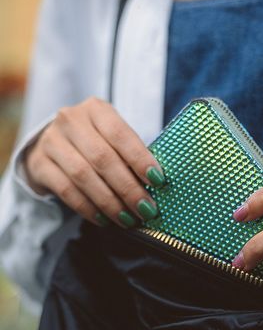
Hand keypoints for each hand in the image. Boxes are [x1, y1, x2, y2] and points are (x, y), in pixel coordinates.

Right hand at [23, 97, 165, 227]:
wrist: (51, 148)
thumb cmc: (94, 145)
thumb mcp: (112, 141)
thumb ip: (131, 157)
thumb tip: (157, 185)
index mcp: (96, 110)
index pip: (120, 134)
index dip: (140, 159)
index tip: (158, 181)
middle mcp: (71, 120)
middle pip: (103, 158)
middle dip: (128, 188)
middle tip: (146, 210)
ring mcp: (51, 141)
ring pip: (83, 176)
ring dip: (109, 202)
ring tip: (128, 219)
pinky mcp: (39, 164)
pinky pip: (66, 190)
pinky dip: (88, 208)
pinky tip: (104, 219)